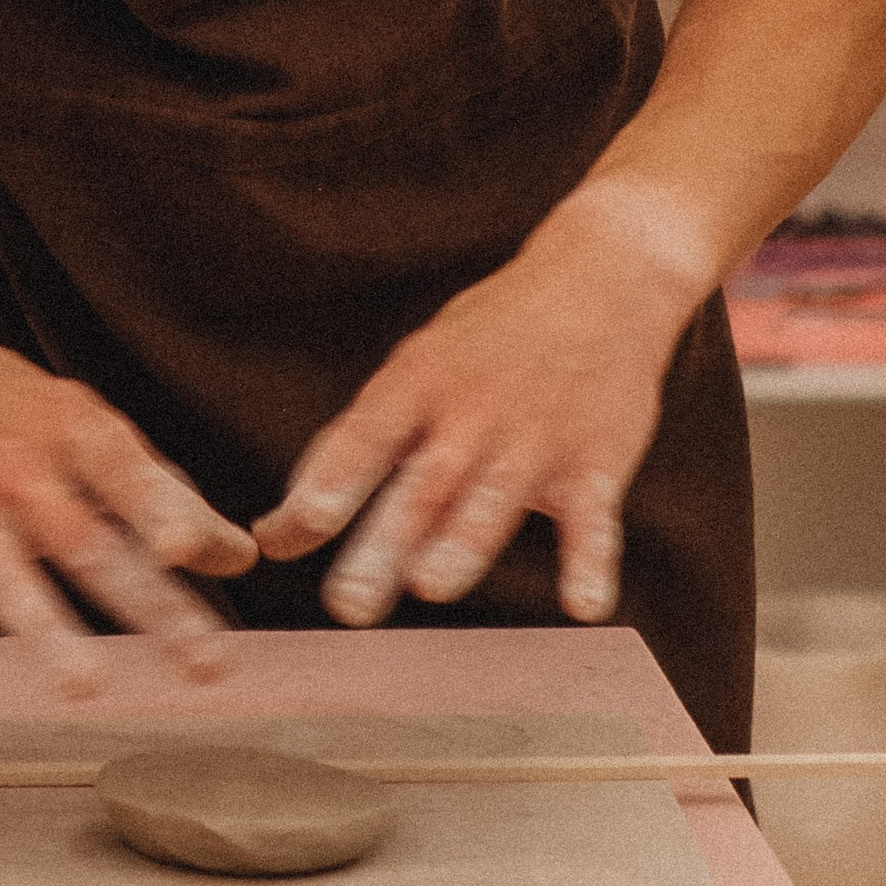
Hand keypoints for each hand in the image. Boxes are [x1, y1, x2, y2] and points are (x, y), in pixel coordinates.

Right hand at [0, 208, 256, 720]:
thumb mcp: (70, 418)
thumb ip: (151, 487)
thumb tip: (237, 553)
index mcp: (63, 426)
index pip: (121, 469)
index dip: (157, 505)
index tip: (190, 547)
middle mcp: (12, 469)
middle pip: (85, 540)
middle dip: (148, 603)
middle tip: (206, 663)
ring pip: (4, 576)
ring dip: (47, 630)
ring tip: (87, 684)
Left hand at [249, 181, 711, 628]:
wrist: (601, 280)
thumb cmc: (491, 337)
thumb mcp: (419, 364)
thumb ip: (362, 441)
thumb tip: (283, 526)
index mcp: (420, 381)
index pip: (364, 436)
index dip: (328, 482)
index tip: (294, 527)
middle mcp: (474, 410)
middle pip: (423, 484)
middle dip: (384, 544)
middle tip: (347, 604)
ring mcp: (537, 437)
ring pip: (495, 497)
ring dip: (464, 542)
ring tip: (432, 585)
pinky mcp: (597, 461)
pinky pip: (595, 519)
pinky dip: (590, 562)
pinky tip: (582, 604)